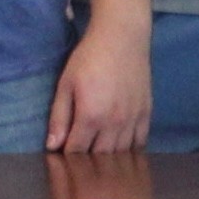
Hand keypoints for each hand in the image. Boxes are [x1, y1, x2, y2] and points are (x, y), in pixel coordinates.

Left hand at [47, 16, 152, 151]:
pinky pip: (139, 143)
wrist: (122, 37)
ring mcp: (133, 120)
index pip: (76, 151)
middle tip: (77, 156)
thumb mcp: (66, 84)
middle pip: (98, 157)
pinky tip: (119, 148)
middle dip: (85, 161)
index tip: (62, 154)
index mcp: (91, 116)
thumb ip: (59, 117)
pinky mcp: (146, 114)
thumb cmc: (89, 57)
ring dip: (107, 159)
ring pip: (120, 154)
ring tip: (96, 154)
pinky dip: (129, 151)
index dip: (66, 156)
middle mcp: (114, 122)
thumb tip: (52, 146)